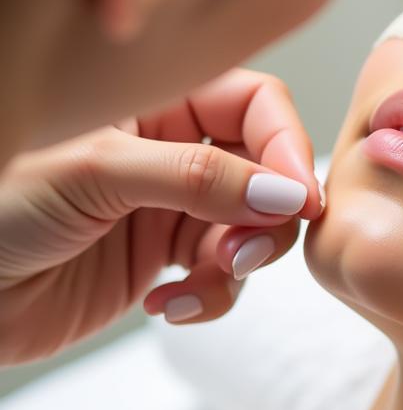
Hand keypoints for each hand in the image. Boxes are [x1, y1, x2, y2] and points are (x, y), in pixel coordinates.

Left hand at [0, 68, 322, 364]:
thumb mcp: (95, 175)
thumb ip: (197, 178)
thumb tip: (288, 194)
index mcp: (156, 102)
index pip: (256, 105)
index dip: (287, 145)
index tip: (299, 197)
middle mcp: (174, 149)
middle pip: (268, 170)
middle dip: (267, 216)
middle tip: (242, 253)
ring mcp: (173, 207)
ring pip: (254, 228)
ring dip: (240, 262)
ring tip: (202, 280)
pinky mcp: (164, 260)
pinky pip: (223, 276)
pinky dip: (210, 296)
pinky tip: (165, 307)